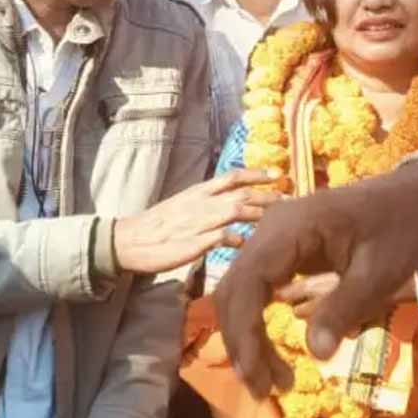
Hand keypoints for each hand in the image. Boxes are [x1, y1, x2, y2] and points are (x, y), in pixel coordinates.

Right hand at [113, 169, 281, 273]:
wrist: (128, 241)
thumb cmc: (158, 225)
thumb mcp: (184, 205)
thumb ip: (207, 202)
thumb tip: (231, 202)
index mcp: (199, 192)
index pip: (232, 177)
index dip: (256, 174)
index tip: (278, 174)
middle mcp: (201, 203)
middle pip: (240, 194)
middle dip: (267, 196)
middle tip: (288, 199)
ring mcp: (197, 222)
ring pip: (234, 210)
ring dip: (257, 214)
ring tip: (276, 220)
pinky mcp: (191, 242)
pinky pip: (218, 237)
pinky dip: (234, 238)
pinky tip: (245, 243)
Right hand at [214, 160, 417, 397]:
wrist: (415, 196)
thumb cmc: (400, 229)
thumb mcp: (379, 273)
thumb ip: (344, 309)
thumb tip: (317, 354)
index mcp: (291, 227)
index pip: (248, 282)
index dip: (245, 333)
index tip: (258, 377)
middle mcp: (271, 227)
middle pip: (234, 289)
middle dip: (243, 342)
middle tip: (265, 390)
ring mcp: (273, 236)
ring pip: (240, 290)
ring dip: (247, 335)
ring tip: (272, 380)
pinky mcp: (282, 248)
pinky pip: (256, 285)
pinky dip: (257, 320)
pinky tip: (271, 351)